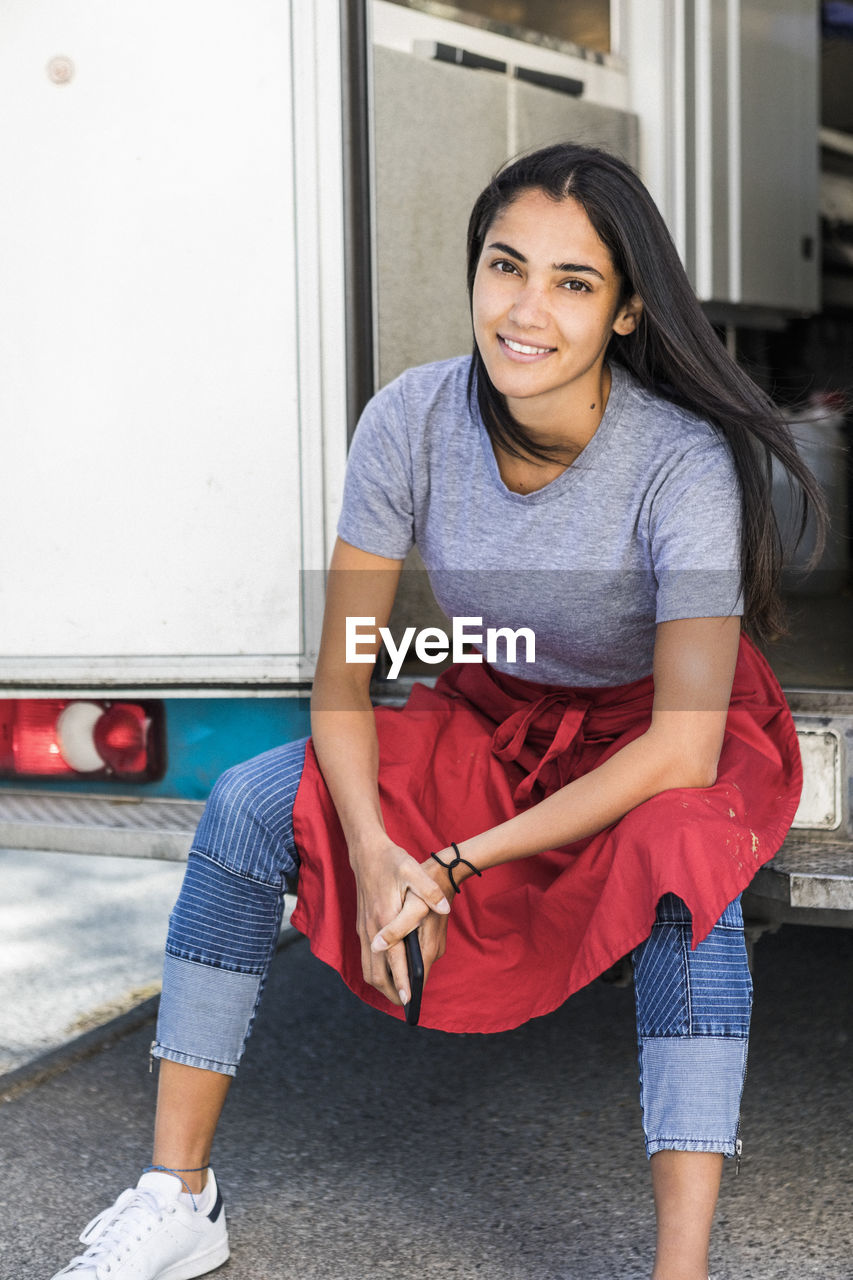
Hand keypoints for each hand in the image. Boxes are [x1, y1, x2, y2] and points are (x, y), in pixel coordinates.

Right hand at [350, 838, 450, 1006]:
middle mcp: (371, 928)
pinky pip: (365, 958)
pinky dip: (375, 971)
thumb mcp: (412, 870)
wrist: (366, 851)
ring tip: (399, 994)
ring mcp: (364, 929)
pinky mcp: (362, 926)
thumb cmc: (391, 861)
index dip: (402, 981)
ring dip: (382, 984)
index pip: (393, 959)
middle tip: (407, 1003)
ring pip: (367, 968)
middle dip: (391, 991)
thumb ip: (429, 890)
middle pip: (376, 973)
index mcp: (385, 918)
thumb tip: (444, 907)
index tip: (410, 1000)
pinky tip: (388, 973)